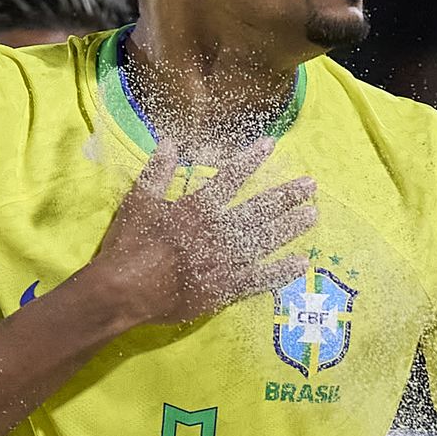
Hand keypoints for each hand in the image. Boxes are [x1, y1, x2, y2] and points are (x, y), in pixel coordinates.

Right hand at [89, 135, 316, 326]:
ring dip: (290, 227)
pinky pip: (260, 280)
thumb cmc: (128, 247)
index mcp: (197, 209)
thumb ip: (156, 173)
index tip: (271, 145)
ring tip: (312, 214)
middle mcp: (218, 232)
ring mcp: (226, 262)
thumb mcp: (137, 203)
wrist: (124, 292)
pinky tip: (301, 263)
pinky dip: (281, 272)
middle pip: (259, 209)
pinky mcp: (226, 290)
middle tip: (311, 185)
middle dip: (286, 195)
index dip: (251, 160)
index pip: (230, 178)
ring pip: (266, 241)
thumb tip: (171, 143)